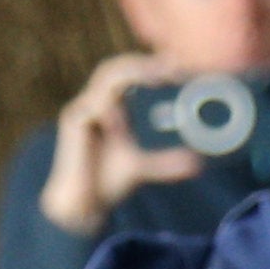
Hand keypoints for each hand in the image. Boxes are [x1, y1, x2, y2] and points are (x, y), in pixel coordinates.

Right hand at [39, 52, 197, 234]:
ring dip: (131, 75)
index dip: (151, 65)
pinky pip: (91, 108)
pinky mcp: (73, 123)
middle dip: (142, 64)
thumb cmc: (108, 177)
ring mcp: (81, 110)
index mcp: (110, 104)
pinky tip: (130, 114)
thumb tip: (197, 163)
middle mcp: (94, 101)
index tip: (179, 65)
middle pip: (114, 69)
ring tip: (157, 77)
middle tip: (171, 67)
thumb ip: (166, 162)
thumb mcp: (143, 167)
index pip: (128, 73)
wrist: (81, 204)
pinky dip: (111, 109)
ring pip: (104, 80)